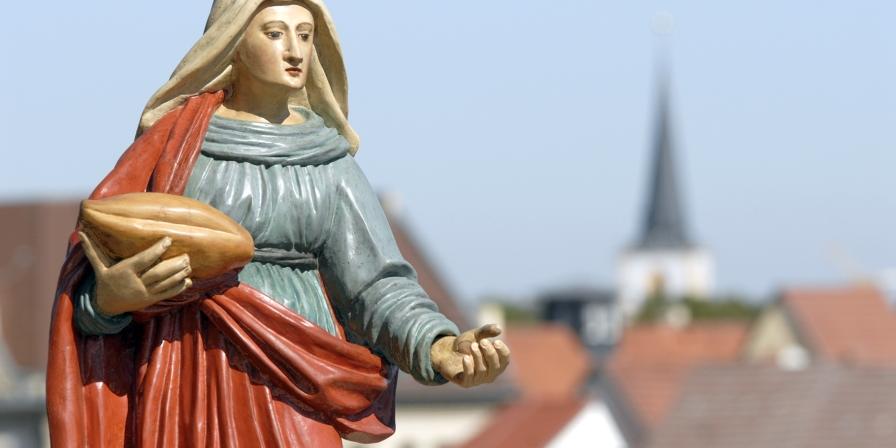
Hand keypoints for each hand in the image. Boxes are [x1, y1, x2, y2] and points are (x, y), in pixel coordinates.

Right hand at [78, 232, 192, 315]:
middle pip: (158, 273)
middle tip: (187, 255)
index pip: (144, 259)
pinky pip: (167, 294)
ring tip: (189, 264)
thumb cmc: (105, 281)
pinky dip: (179, 287)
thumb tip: (79, 232)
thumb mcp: (99, 267)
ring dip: (179, 274)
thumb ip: (92, 250)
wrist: (106, 305)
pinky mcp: (150, 300)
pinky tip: (189, 280)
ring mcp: (144, 293)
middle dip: (174, 264)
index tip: (168, 239)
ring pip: (165, 284)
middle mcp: (136, 283)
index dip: (157, 250)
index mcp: (125, 271)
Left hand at [431, 324, 510, 387]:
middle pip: (495, 366)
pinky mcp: (466, 383)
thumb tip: (499, 328)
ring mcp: (478, 380)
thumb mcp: (476, 335)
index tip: (496, 341)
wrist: (447, 353)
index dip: (502, 351)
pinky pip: (469, 377)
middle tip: (483, 342)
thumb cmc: (465, 345)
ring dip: (478, 356)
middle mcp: (490, 374)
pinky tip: (465, 357)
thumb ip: (486, 331)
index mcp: (496, 362)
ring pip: (482, 370)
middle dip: (490, 353)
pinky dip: (468, 366)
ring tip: (472, 345)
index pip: (505, 360)